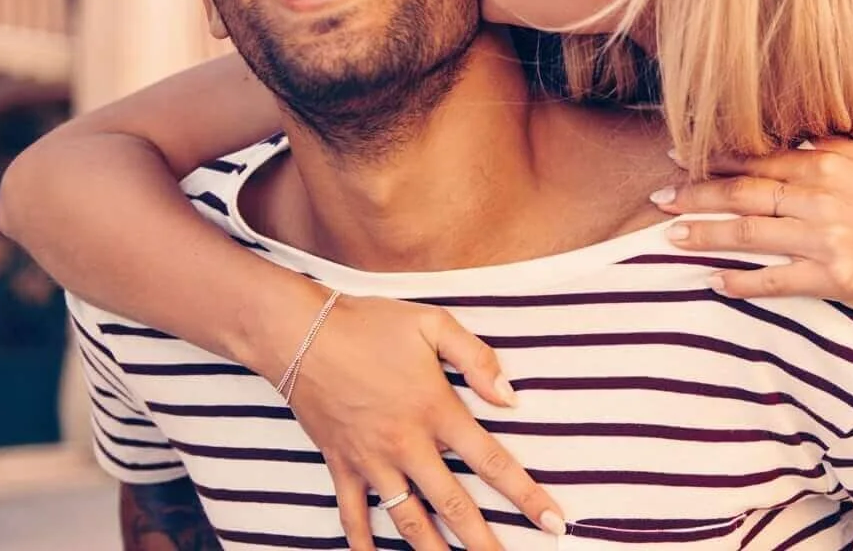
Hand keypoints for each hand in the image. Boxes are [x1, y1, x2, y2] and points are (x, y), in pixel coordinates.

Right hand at [276, 294, 565, 549]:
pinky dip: (363, 543)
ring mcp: (371, 460)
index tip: (553, 521)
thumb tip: (510, 396)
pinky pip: (353, 514)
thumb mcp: (433, 324)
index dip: (526, 495)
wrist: (300, 333)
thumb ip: (477, 358)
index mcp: (437, 411)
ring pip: (407, 521)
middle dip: (483, 542)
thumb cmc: (371, 324)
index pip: (493, 462)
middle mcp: (407, 445)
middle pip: (454, 506)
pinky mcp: (340, 465)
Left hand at [652, 137, 852, 322]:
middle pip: (745, 193)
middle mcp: (825, 198)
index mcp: (830, 166)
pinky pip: (776, 280)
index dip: (714, 158)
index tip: (676, 157)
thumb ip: (833, 146)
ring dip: (705, 236)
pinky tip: (714, 282)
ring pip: (751, 234)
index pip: (760, 159)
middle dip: (696, 194)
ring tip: (670, 238)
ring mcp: (828, 239)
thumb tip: (792, 134)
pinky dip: (742, 281)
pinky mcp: (834, 279)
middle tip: (658, 199)